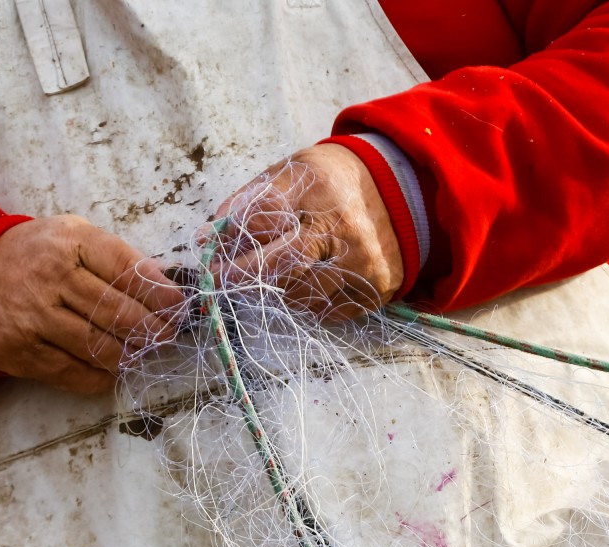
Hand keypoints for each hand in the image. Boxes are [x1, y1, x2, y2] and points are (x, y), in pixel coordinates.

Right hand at [0, 215, 183, 392]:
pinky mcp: (22, 352)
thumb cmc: (36, 257)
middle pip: (116, 312)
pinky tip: (115, 370)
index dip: (158, 292)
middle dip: (151, 328)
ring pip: (98, 346)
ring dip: (130, 354)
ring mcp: (34, 318)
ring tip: (145, 353)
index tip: (179, 306)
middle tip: (168, 336)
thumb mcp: (71, 238)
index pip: (125, 269)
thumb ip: (114, 257)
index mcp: (69, 242)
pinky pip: (73, 373)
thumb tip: (165, 285)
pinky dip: (101, 376)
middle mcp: (51, 278)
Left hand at [212, 143, 403, 318]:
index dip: (229, 238)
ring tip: (275, 274)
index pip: (261, 218)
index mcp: (316, 186)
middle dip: (240, 277)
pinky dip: (305, 302)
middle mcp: (341, 226)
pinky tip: (309, 281)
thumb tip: (211, 236)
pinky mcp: (374, 290)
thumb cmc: (333, 182)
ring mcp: (360, 263)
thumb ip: (252, 199)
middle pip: (278, 265)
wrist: (401, 193)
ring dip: (275, 290)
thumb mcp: (293, 172)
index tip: (208, 252)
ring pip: (297, 295)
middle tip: (218, 282)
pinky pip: (324, 311)